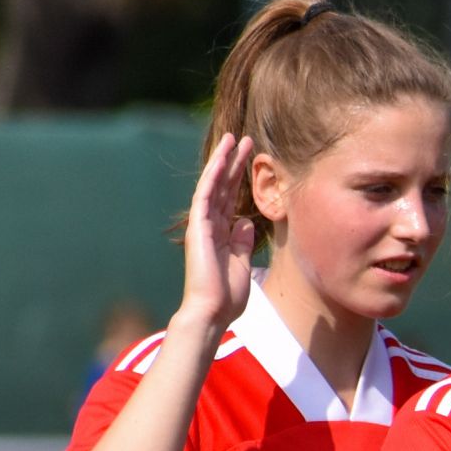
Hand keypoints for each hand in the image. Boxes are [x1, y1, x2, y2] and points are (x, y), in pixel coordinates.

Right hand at [176, 131, 256, 333]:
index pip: (232, 199)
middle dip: (234, 162)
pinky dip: (212, 176)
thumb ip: (242, 243)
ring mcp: (202, 225)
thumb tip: (246, 222)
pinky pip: (205, 195)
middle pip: (224, 187)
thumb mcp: (242, 264)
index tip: (252, 159)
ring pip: (213, 185)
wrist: (212, 312)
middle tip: (246, 140)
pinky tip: (221, 158)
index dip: (241, 179)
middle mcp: (210, 226)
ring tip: (234, 139)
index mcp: (222, 235)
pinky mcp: (198, 227)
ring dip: (223, 161)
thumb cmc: (226, 297)